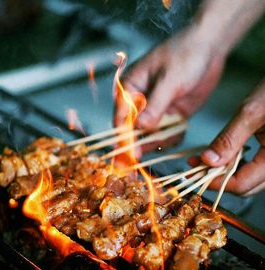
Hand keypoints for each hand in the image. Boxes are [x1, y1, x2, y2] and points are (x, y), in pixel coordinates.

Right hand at [114, 29, 225, 152]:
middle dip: (140, 144)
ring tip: (172, 133)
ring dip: (159, 140)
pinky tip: (179, 130)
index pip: (122, 118)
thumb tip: (141, 127)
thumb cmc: (184, 54)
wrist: (209, 47)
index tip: (130, 154)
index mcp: (130, 88)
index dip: (124, 137)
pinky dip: (172, 136)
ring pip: (151, 134)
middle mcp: (140, 101)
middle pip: (134, 130)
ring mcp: (156, 109)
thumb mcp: (169, 80)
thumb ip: (155, 105)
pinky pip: (167, 133)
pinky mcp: (170, 114)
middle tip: (142, 160)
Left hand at [201, 80, 264, 195]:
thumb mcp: (251, 113)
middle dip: (217, 178)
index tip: (194, 174)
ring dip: (223, 171)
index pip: (242, 184)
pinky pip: (252, 165)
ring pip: (247, 176)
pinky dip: (234, 162)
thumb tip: (208, 161)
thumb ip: (229, 139)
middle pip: (245, 185)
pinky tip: (220, 154)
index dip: (215, 182)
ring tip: (202, 160)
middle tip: (195, 166)